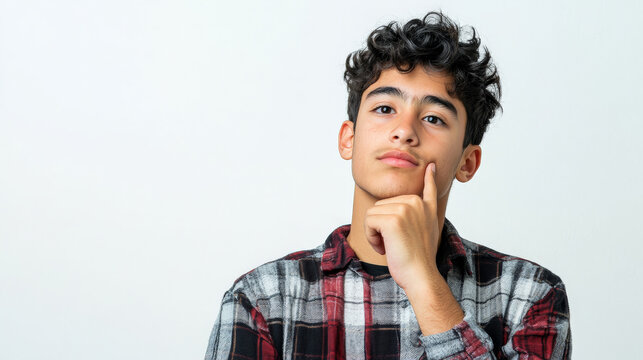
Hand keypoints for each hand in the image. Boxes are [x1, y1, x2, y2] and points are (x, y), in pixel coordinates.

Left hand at [363, 162, 439, 289]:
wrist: (421, 275)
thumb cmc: (419, 258)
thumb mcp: (428, 230)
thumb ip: (424, 213)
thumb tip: (422, 198)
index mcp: (425, 205)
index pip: (424, 187)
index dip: (429, 177)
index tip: (431, 166)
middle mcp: (416, 202)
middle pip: (382, 204)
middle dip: (381, 225)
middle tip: (394, 243)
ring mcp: (405, 209)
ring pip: (373, 213)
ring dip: (375, 233)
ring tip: (391, 246)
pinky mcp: (393, 220)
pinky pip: (369, 222)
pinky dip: (371, 237)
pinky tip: (384, 248)